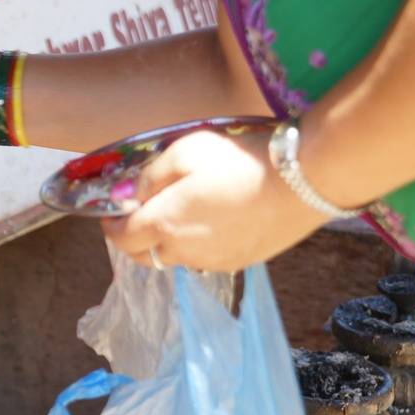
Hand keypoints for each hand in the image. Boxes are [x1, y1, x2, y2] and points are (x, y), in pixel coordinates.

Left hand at [100, 130, 328, 271]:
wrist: (303, 181)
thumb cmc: (239, 160)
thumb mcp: (185, 152)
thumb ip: (150, 177)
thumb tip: (130, 196)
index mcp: (163, 225)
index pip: (122, 238)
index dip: (111, 227)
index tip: (111, 214)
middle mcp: (183, 252)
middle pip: (144, 257)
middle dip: (133, 240)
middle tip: (138, 218)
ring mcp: (213, 262)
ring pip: (175, 259)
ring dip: (167, 243)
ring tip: (179, 216)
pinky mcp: (240, 263)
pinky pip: (205, 259)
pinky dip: (196, 246)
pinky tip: (212, 223)